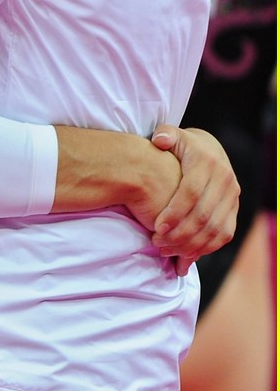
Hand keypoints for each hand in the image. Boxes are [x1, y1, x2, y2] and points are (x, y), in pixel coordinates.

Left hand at [150, 125, 240, 275]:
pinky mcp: (234, 209)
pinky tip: (186, 254)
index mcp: (207, 162)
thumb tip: (160, 140)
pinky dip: (206, 247)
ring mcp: (232, 195)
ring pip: (215, 228)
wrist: (208, 149)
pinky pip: (224, 234)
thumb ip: (164, 135)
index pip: (192, 192)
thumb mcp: (172, 135)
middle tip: (157, 244)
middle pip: (203, 215)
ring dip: (191, 245)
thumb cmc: (181, 146)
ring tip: (167, 251)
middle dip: (179, 234)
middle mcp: (225, 179)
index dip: (175, 212)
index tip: (156, 227)